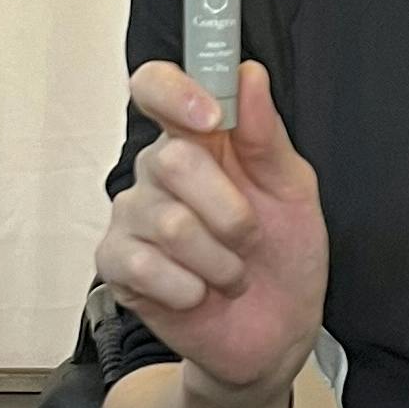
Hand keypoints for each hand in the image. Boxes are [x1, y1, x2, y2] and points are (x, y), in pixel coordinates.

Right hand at [94, 58, 327, 399]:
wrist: (275, 333)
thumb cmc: (284, 253)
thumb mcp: (293, 189)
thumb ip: (265, 133)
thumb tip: (248, 75)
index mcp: (198, 138)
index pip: (156, 86)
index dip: (175, 92)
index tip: (212, 119)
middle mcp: (157, 169)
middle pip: (171, 160)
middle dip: (230, 211)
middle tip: (250, 238)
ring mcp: (132, 216)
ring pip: (169, 222)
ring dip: (220, 259)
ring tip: (232, 273)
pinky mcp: (116, 265)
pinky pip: (143, 266)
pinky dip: (190, 288)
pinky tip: (201, 295)